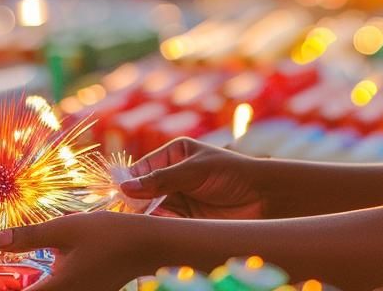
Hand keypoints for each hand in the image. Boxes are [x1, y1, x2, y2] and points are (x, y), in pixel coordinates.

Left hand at [0, 211, 150, 290]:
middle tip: (4, 273)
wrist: (150, 246)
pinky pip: (62, 290)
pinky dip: (52, 281)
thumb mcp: (66, 228)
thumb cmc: (110, 234)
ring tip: (26, 269)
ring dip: (36, 282)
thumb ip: (30, 237)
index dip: (0, 290)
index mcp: (57, 288)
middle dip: (18, 285)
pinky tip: (53, 265)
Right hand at [121, 137, 268, 219]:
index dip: (130, 180)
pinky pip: (165, 221)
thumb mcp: (194, 171)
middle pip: (144, 189)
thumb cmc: (232, 173)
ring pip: (152, 208)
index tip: (120, 194)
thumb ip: (161, 180)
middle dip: (135, 200)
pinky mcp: (187, 217)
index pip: (143, 167)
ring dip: (146, 215)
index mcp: (175, 153)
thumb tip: (126, 186)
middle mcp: (173, 175)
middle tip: (125, 211)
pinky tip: (155, 229)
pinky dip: (159, 226)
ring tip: (139, 221)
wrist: (263, 197)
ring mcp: (179, 196)